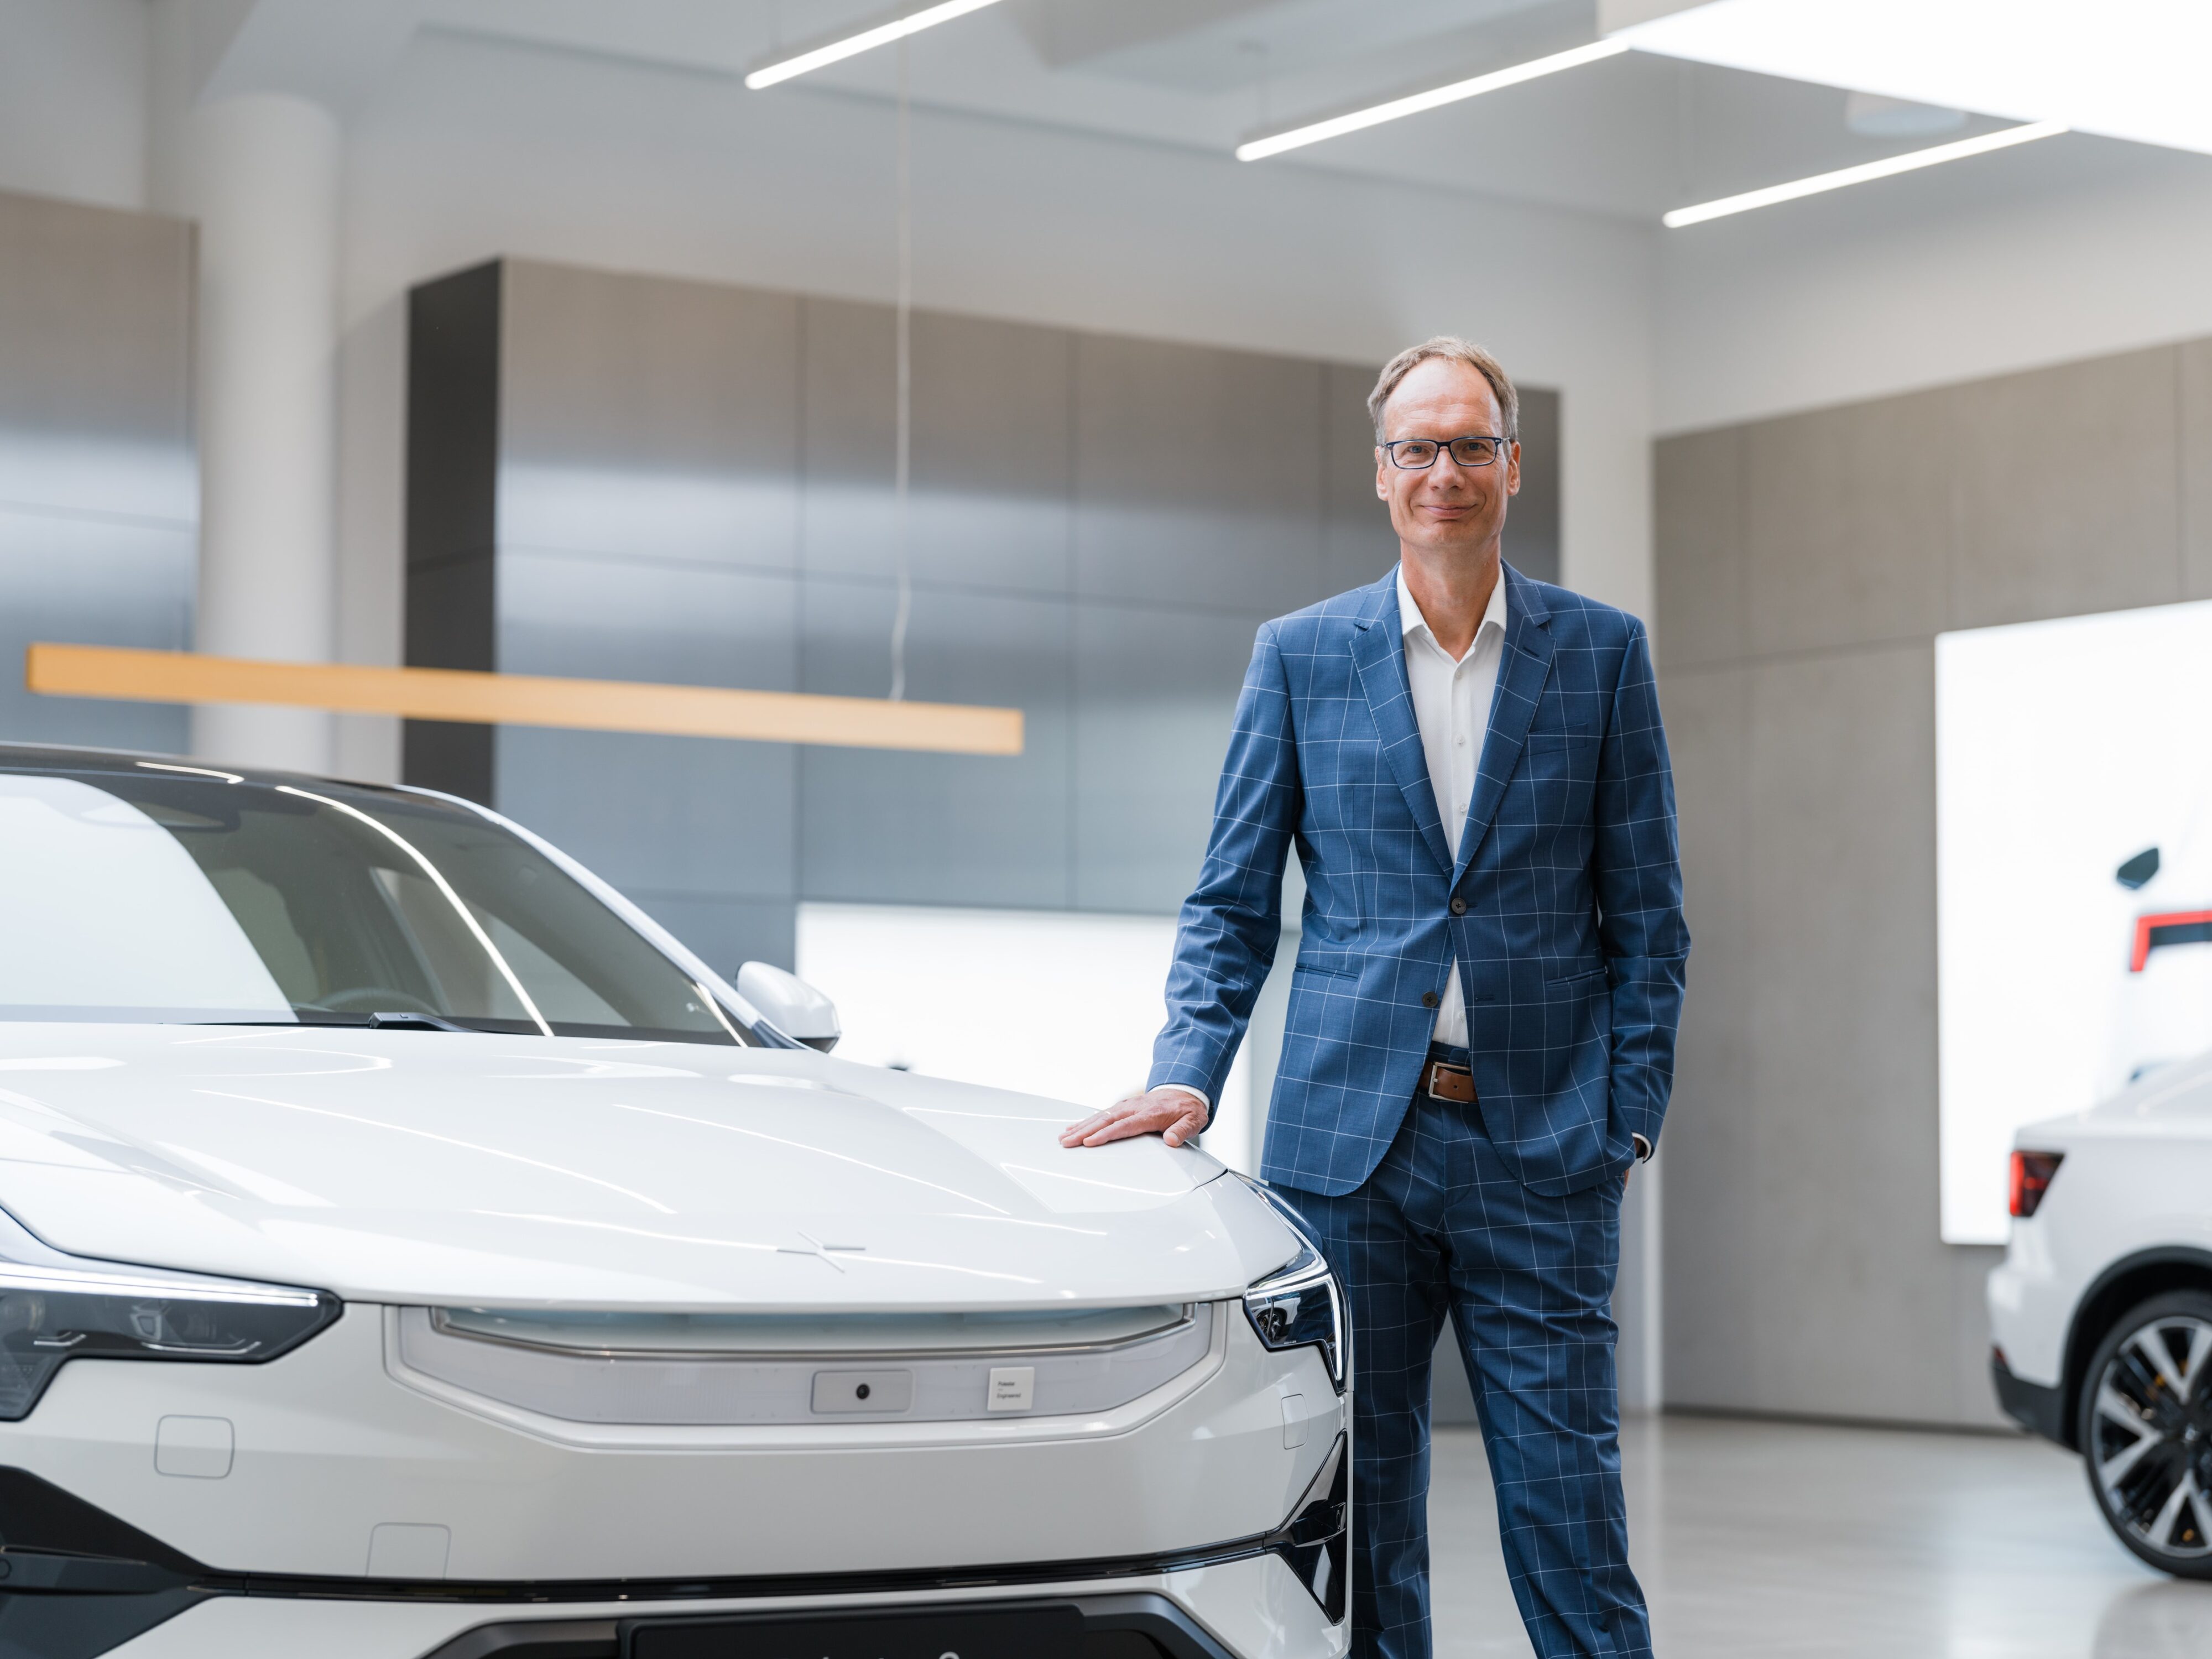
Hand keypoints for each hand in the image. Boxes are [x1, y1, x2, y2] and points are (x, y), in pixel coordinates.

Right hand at [1060, 1088, 1207, 1149]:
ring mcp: (1127, 1106)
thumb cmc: (1187, 1110)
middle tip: (1067, 1141)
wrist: (1185, 1091)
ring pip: (1100, 1116)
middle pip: (1106, 1121)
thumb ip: (1182, 1131)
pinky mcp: (1123, 1107)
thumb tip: (1171, 1140)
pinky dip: (1087, 1121)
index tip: (1089, 1142)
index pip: (1124, 1126)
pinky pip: (1102, 1114)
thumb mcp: (1193, 1121)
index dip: (1106, 1135)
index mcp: (1150, 1113)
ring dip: (1081, 1126)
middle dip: (1084, 1131)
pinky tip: (1074, 1128)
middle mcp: (1134, 1107)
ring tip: (1064, 1136)